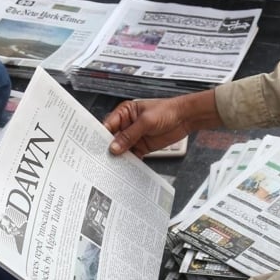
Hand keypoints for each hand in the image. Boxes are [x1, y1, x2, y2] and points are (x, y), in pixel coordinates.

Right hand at [104, 89, 220, 156]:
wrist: (185, 118)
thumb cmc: (167, 111)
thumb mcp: (146, 121)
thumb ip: (130, 134)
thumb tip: (114, 147)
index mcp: (124, 113)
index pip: (108, 125)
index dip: (101, 136)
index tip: (95, 147)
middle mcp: (127, 125)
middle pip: (112, 139)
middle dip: (108, 149)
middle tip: (102, 159)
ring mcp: (134, 136)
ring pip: (121, 149)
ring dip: (118, 157)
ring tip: (112, 166)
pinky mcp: (142, 146)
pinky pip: (132, 156)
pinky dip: (129, 162)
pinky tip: (126, 168)